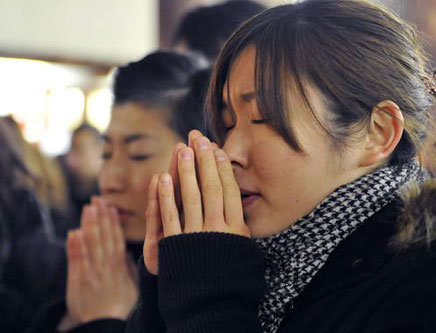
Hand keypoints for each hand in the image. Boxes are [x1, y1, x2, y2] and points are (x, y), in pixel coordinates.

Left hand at [65, 198, 137, 324]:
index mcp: (120, 266)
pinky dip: (75, 245)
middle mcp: (107, 266)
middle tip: (98, 199)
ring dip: (89, 225)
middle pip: (104, 237)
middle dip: (101, 217)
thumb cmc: (118, 305)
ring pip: (91, 244)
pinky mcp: (78, 280)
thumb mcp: (131, 285)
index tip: (111, 207)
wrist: (103, 323)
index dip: (113, 222)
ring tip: (88, 208)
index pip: (116, 239)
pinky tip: (74, 231)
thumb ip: (128, 266)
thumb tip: (126, 251)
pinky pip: (77, 260)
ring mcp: (92, 272)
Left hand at [143, 131, 248, 274]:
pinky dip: (166, 195)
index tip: (216, 150)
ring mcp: (196, 235)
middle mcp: (218, 228)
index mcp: (237, 227)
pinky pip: (170, 215)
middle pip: (211, 187)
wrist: (211, 301)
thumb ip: (240, 226)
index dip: (222, 168)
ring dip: (186, 170)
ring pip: (191, 196)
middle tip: (199, 139)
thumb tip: (239, 201)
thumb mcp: (242, 248)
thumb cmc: (228, 272)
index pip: (229, 190)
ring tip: (182, 149)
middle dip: (204, 161)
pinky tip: (163, 177)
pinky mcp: (176, 244)